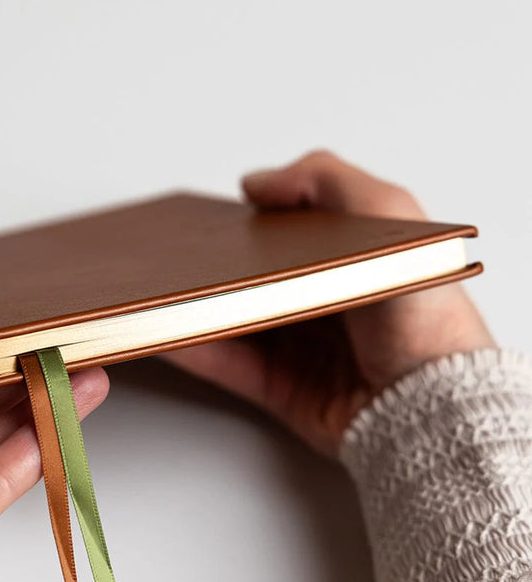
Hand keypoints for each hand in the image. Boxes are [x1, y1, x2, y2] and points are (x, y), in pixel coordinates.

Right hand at [163, 150, 494, 456]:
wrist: (430, 401)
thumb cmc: (421, 313)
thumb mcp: (387, 214)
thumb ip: (326, 180)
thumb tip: (258, 183)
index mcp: (344, 257)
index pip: (281, 232)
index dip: (241, 223)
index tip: (201, 217)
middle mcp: (318, 299)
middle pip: (248, 275)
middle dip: (206, 264)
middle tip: (166, 251)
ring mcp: (297, 345)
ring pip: (228, 317)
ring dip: (189, 305)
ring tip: (151, 288)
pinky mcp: (281, 387)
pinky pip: (225, 363)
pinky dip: (191, 348)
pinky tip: (163, 332)